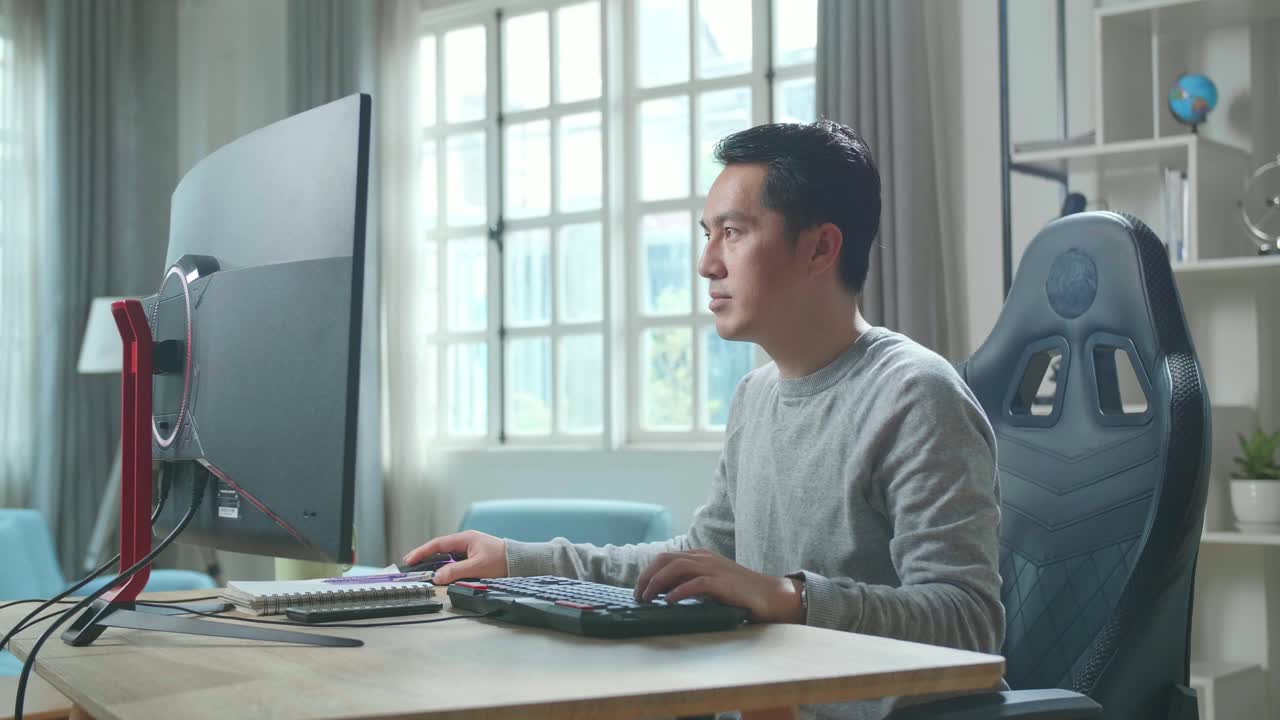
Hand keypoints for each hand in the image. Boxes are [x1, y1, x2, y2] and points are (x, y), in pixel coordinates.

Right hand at [402, 530, 507, 584]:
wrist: (520, 562)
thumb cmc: (502, 560)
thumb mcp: (478, 567)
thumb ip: (456, 571)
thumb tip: (437, 577)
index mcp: (465, 538)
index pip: (438, 544)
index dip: (422, 552)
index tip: (409, 560)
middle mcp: (465, 542)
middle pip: (440, 549)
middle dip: (425, 558)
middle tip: (411, 567)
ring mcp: (469, 549)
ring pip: (447, 557)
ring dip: (436, 564)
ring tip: (423, 572)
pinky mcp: (473, 557)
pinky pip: (455, 562)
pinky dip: (446, 568)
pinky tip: (442, 575)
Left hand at [633, 549, 803, 623]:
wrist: (771, 595)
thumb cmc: (741, 592)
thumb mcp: (712, 581)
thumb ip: (692, 581)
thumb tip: (664, 593)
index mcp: (701, 556)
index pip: (666, 558)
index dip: (648, 572)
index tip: (639, 589)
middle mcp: (705, 558)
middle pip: (666, 559)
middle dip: (647, 576)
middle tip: (638, 595)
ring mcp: (714, 569)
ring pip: (676, 567)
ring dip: (657, 582)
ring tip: (647, 598)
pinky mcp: (722, 583)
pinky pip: (696, 583)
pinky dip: (679, 591)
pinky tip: (669, 600)